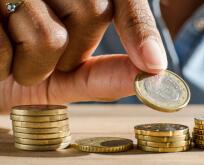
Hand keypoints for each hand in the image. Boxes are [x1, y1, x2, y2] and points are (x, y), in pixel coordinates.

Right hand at [0, 0, 167, 112]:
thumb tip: (149, 75)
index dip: (140, 30)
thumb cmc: (23, 69)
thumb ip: (103, 75)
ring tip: (18, 59)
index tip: (153, 65)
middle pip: (92, 12)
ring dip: (35, 68)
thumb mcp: (65, 77)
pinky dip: (2, 65)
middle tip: (47, 59)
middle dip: (73, 54)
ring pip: (52, 36)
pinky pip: (6, 47)